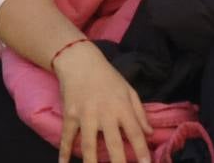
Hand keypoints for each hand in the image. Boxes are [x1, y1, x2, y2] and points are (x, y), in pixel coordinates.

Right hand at [53, 40, 150, 162]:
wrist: (79, 61)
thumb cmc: (107, 76)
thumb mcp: (128, 90)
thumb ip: (139, 112)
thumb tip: (149, 134)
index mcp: (122, 107)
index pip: (135, 133)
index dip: (142, 151)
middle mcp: (105, 114)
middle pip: (114, 144)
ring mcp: (85, 115)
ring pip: (89, 145)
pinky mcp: (70, 114)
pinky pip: (67, 136)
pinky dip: (64, 151)